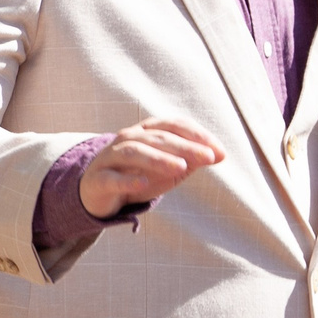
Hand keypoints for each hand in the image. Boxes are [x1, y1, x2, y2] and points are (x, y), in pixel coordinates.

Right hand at [79, 118, 226, 218]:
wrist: (98, 192)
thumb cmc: (139, 175)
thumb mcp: (168, 170)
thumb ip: (191, 160)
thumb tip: (218, 155)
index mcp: (147, 131)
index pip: (174, 125)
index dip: (197, 135)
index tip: (219, 151)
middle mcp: (128, 139)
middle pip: (158, 138)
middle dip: (186, 147)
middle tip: (209, 157)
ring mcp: (111, 157)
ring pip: (135, 152)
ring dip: (159, 158)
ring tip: (181, 167)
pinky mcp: (98, 179)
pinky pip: (112, 178)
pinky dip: (128, 179)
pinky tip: (143, 182)